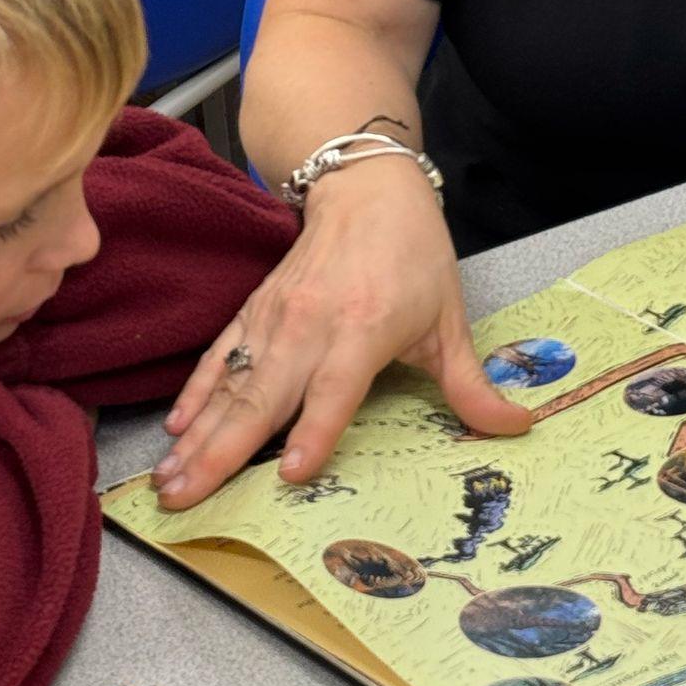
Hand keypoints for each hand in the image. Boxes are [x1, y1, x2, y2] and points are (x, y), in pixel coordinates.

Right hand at [156, 158, 528, 507]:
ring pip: (230, 385)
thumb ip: (471, 384)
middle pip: (261, 397)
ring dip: (196, 435)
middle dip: (219, 452)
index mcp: (362, 329)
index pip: (334, 390)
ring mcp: (275, 318)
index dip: (314, 432)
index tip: (289, 474)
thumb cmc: (413, 254)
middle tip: (184, 498)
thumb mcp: (449, 320)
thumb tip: (518, 428)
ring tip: (168, 479)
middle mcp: (310, 325)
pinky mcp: (255, 311)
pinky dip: (195, 393)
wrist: (366, 187)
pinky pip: (218, 357)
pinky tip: (176, 428)